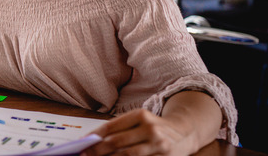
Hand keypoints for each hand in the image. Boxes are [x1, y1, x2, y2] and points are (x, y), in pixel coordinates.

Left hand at [81, 109, 196, 155]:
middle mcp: (150, 129)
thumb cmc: (154, 127)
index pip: (111, 126)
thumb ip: (119, 129)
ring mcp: (159, 145)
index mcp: (141, 115)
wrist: (185, 132)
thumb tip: (93, 140)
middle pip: (117, 142)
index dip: (94, 136)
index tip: (82, 143)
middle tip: (84, 154)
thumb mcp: (139, 120)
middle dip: (97, 150)